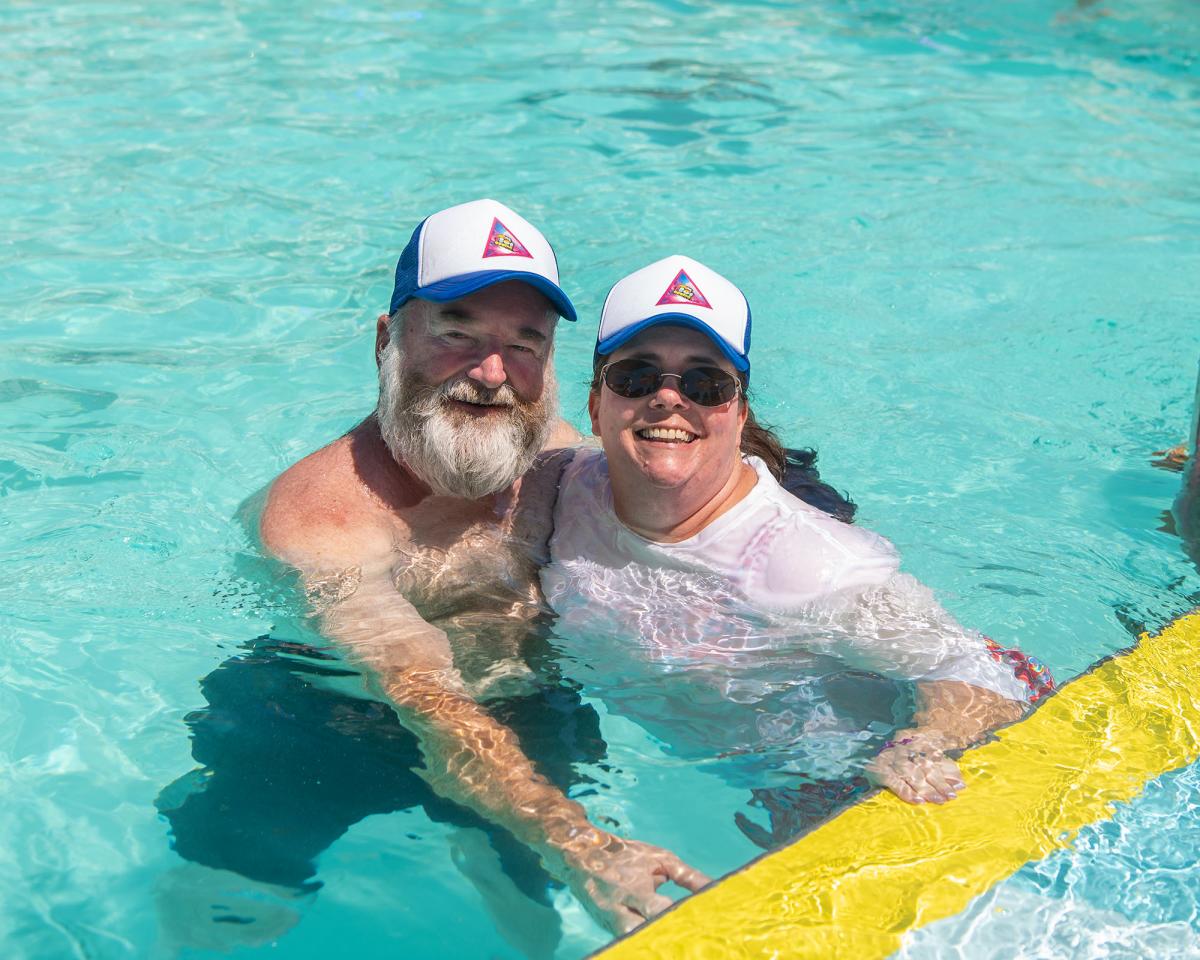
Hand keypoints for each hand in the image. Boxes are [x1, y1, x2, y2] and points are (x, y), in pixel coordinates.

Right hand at [557, 830, 710, 933]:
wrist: (581, 855)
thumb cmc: (627, 854)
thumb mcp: (659, 858)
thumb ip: (687, 876)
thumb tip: (714, 889)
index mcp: (634, 887)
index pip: (662, 910)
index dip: (681, 919)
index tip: (704, 925)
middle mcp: (619, 908)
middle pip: (645, 934)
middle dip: (669, 939)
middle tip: (694, 945)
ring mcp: (610, 923)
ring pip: (633, 942)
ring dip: (656, 945)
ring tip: (678, 947)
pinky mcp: (606, 930)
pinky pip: (627, 942)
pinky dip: (644, 945)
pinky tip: (662, 947)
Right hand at [865, 733, 964, 803]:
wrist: (864, 753)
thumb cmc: (900, 760)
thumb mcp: (920, 758)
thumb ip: (941, 768)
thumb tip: (961, 782)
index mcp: (915, 746)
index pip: (934, 761)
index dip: (947, 774)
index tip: (960, 786)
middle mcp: (904, 751)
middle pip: (925, 768)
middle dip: (939, 783)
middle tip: (951, 797)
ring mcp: (891, 760)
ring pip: (912, 775)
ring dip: (926, 788)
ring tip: (939, 800)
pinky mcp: (879, 770)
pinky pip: (894, 782)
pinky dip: (906, 792)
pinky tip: (918, 800)